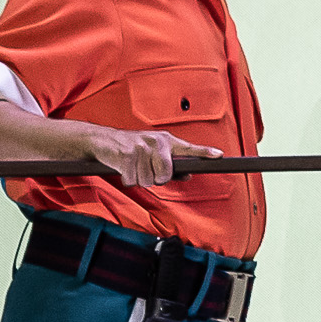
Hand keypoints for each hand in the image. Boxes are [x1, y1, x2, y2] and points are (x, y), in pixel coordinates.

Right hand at [83, 126, 210, 186]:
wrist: (101, 140)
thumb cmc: (130, 148)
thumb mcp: (153, 153)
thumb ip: (172, 165)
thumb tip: (188, 175)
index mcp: (165, 141)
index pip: (188, 148)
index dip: (204, 152)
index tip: (219, 155)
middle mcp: (156, 142)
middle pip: (165, 175)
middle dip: (155, 179)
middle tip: (145, 171)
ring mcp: (141, 147)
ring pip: (147, 181)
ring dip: (138, 179)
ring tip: (133, 167)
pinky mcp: (126, 155)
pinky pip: (132, 180)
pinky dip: (126, 179)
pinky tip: (123, 169)